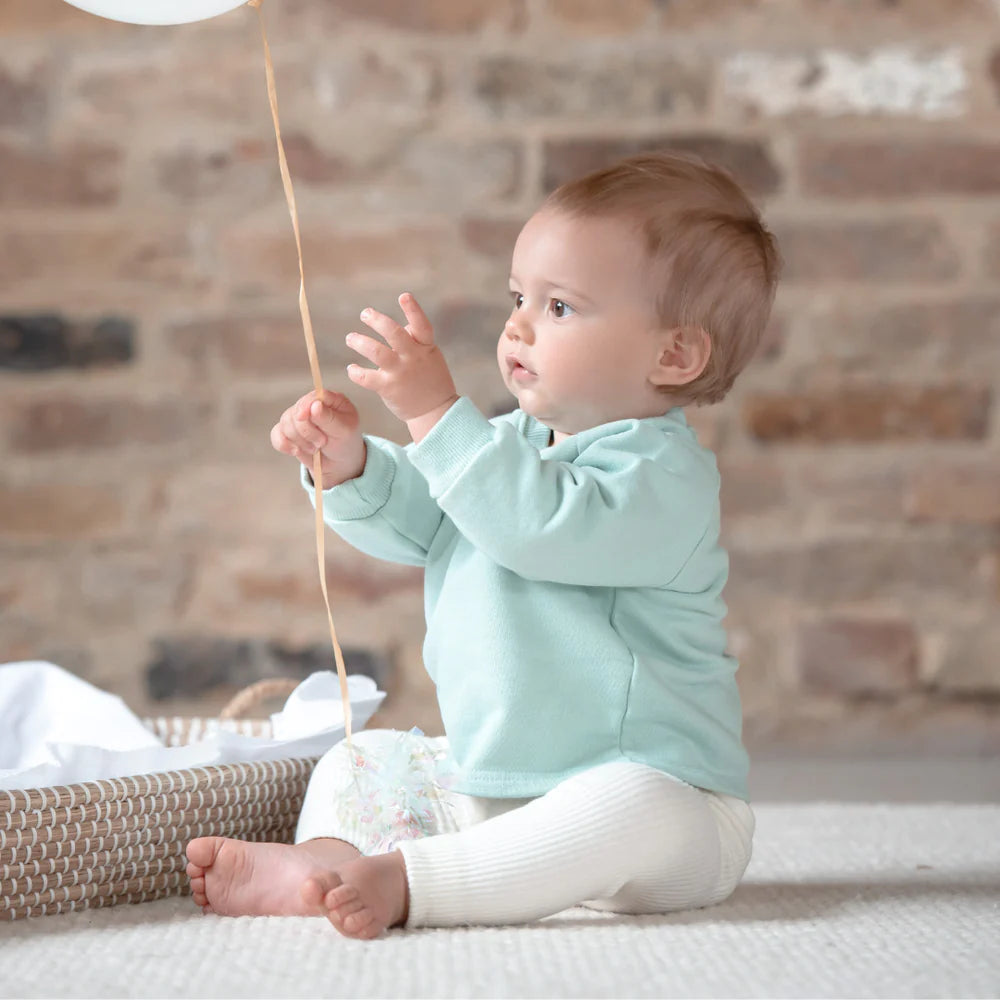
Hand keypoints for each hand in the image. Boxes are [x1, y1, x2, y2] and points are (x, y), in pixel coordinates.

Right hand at [270, 389, 366, 489]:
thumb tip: (315, 405)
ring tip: (314, 449)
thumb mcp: (344, 431)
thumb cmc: (345, 443)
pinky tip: (296, 451)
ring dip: (299, 441)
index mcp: (329, 400)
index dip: (305, 406)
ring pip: (285, 424)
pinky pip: (276, 435)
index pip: (313, 396)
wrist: (338, 463)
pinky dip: (284, 445)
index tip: (303, 417)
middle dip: (306, 432)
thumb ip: (329, 418)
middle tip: (322, 443)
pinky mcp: (287, 432)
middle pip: (296, 412)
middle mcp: (311, 405)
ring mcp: (297, 418)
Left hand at [346, 293, 458, 422]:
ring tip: (350, 338)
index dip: (413, 310)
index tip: (403, 295)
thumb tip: (401, 325)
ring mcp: (400, 373)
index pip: (422, 326)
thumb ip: (416, 341)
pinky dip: (355, 372)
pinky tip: (352, 369)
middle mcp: (413, 358)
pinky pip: (366, 377)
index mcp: (426, 347)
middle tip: (365, 313)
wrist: (435, 411)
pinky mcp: (388, 388)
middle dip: (377, 320)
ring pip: (376, 352)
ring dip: (360, 342)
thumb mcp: (431, 356)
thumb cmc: (431, 380)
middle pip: (394, 333)